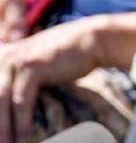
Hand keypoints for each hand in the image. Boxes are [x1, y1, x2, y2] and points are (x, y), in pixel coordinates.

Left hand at [0, 19, 101, 140]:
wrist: (92, 39)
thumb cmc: (67, 54)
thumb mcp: (36, 62)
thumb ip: (20, 76)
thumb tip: (11, 105)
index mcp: (2, 54)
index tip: (0, 130)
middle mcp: (4, 56)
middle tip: (0, 141)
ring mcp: (17, 60)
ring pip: (2, 100)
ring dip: (3, 126)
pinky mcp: (32, 67)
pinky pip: (22, 100)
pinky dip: (21, 120)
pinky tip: (24, 134)